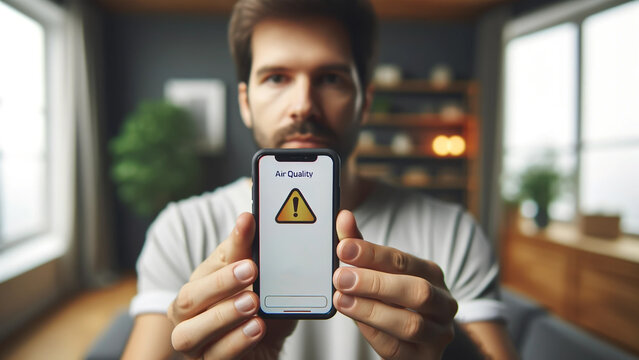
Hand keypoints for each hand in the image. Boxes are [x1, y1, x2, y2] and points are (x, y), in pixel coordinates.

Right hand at [167, 212, 295, 359]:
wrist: (267, 345)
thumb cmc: (255, 306)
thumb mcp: (255, 277)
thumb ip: (247, 251)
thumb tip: (247, 218)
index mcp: (197, 289)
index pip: (203, 272)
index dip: (226, 258)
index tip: (249, 242)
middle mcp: (188, 318)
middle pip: (187, 301)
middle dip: (219, 285)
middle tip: (251, 271)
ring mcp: (196, 345)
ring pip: (191, 334)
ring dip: (223, 316)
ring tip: (253, 303)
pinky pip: (215, 358)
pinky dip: (236, 342)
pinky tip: (256, 328)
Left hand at [333, 210, 457, 359]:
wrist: (418, 341)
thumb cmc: (396, 300)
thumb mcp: (381, 273)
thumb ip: (362, 248)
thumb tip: (343, 217)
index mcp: (432, 275)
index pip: (403, 261)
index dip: (372, 254)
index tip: (344, 248)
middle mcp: (442, 303)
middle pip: (416, 291)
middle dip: (375, 283)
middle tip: (341, 277)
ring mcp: (437, 334)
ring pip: (411, 324)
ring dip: (372, 310)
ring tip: (342, 300)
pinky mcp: (425, 359)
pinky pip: (399, 349)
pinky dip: (375, 334)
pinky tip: (356, 322)